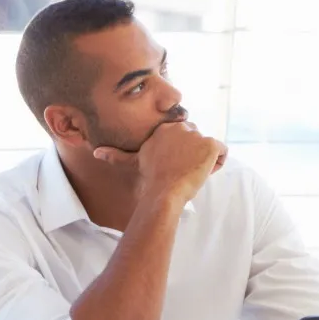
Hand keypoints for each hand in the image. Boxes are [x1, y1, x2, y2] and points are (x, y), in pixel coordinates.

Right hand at [98, 119, 226, 204]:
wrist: (164, 192)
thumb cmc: (151, 180)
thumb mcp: (133, 163)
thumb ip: (116, 155)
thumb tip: (95, 152)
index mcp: (165, 128)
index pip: (183, 137)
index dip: (182, 153)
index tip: (174, 167)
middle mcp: (181, 126)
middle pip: (197, 140)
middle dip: (194, 155)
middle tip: (183, 172)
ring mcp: (196, 134)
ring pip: (209, 148)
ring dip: (205, 161)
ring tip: (192, 174)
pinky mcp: (210, 144)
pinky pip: (223, 152)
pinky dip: (218, 164)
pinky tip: (205, 173)